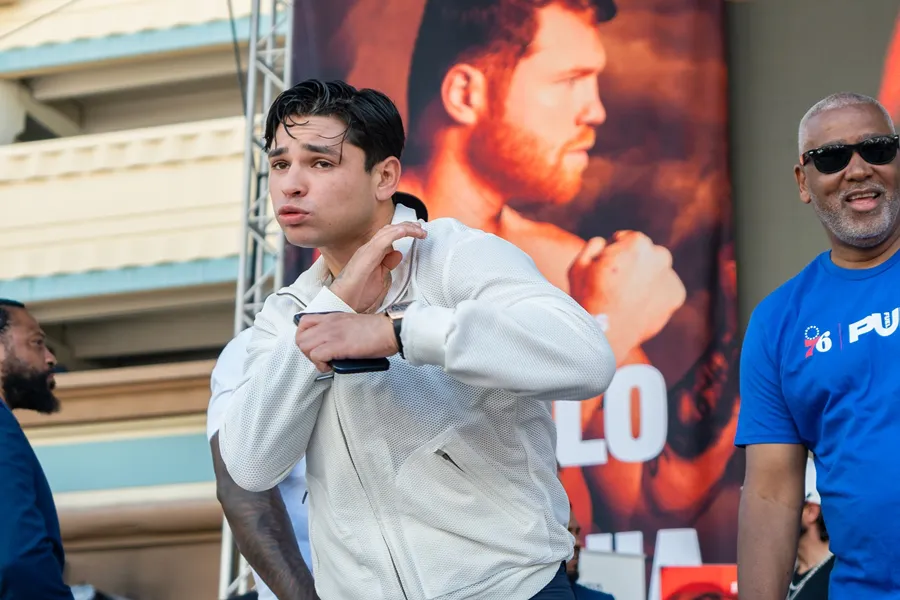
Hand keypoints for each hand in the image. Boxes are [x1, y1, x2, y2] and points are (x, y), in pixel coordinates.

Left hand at [295, 313, 397, 371]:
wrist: (389, 330)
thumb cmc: (377, 330)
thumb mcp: (351, 324)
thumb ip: (338, 330)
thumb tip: (331, 345)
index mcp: (332, 317)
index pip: (303, 322)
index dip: (305, 338)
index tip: (315, 346)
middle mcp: (329, 324)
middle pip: (300, 338)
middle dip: (307, 352)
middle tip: (320, 358)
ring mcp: (332, 334)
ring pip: (304, 346)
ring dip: (312, 359)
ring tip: (326, 363)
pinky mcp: (338, 346)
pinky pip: (316, 356)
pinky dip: (321, 365)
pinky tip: (331, 366)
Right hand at [330, 222, 426, 312]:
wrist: (343, 303)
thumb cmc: (358, 294)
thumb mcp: (380, 278)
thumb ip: (388, 265)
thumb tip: (397, 254)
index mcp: (371, 254)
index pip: (388, 236)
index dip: (403, 231)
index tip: (418, 232)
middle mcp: (368, 249)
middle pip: (389, 231)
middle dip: (406, 226)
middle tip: (420, 228)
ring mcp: (366, 251)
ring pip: (387, 232)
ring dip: (405, 228)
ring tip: (418, 230)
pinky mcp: (366, 256)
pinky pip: (382, 240)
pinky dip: (395, 233)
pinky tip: (405, 231)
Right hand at [568, 231, 685, 359]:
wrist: (604, 336)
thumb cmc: (587, 298)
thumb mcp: (579, 264)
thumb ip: (596, 244)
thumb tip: (607, 242)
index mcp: (637, 242)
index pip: (624, 239)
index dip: (610, 255)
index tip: (603, 272)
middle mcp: (660, 255)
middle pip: (643, 253)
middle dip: (632, 264)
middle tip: (615, 286)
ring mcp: (670, 276)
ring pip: (654, 270)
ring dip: (644, 278)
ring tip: (625, 298)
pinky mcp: (676, 296)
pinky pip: (663, 289)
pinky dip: (654, 295)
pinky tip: (637, 306)